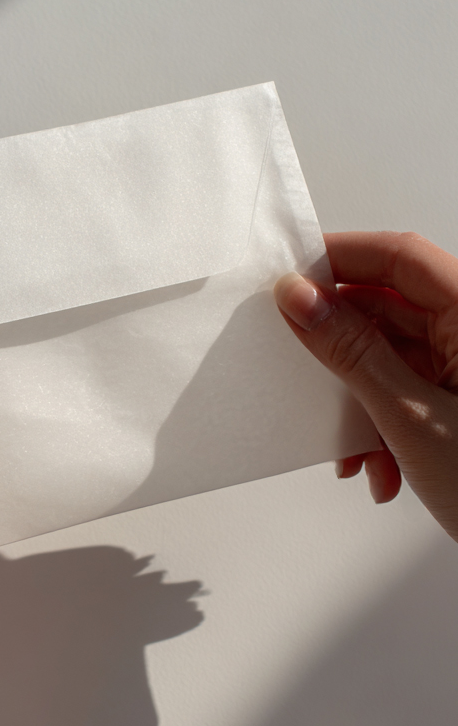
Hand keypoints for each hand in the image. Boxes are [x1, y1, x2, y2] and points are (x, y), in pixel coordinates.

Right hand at [274, 231, 457, 538]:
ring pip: (388, 355)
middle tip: (297, 363)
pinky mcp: (455, 396)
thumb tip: (299, 299)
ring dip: (357, 400)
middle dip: (339, 347)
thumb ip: (351, 352)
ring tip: (357, 451)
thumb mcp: (410, 417)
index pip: (398, 258)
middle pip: (388, 308)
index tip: (285, 279)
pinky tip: (381, 467)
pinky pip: (401, 388)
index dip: (338, 258)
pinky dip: (379, 424)